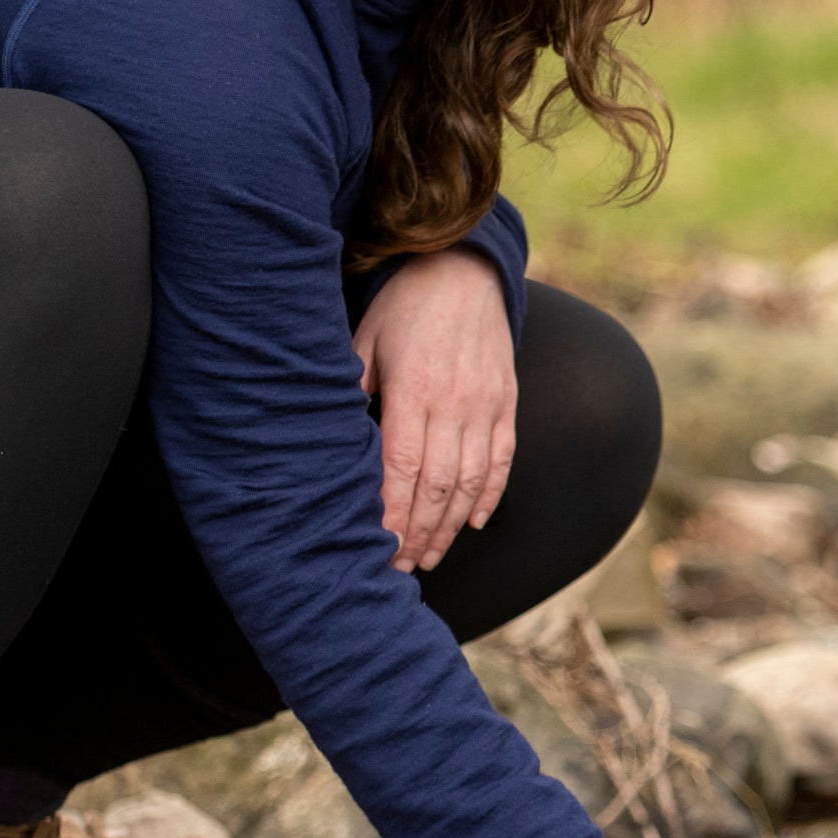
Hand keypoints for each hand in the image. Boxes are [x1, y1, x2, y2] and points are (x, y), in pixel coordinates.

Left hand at [357, 247, 516, 572]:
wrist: (465, 270)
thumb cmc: (404, 306)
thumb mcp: (365, 339)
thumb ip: (352, 388)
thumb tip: (331, 441)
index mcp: (416, 389)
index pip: (402, 467)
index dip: (393, 514)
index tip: (380, 548)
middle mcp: (456, 403)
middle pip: (439, 485)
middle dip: (419, 533)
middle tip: (401, 568)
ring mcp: (487, 405)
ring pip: (472, 482)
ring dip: (451, 526)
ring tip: (431, 557)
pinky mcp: (506, 403)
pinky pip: (503, 460)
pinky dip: (490, 496)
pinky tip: (473, 523)